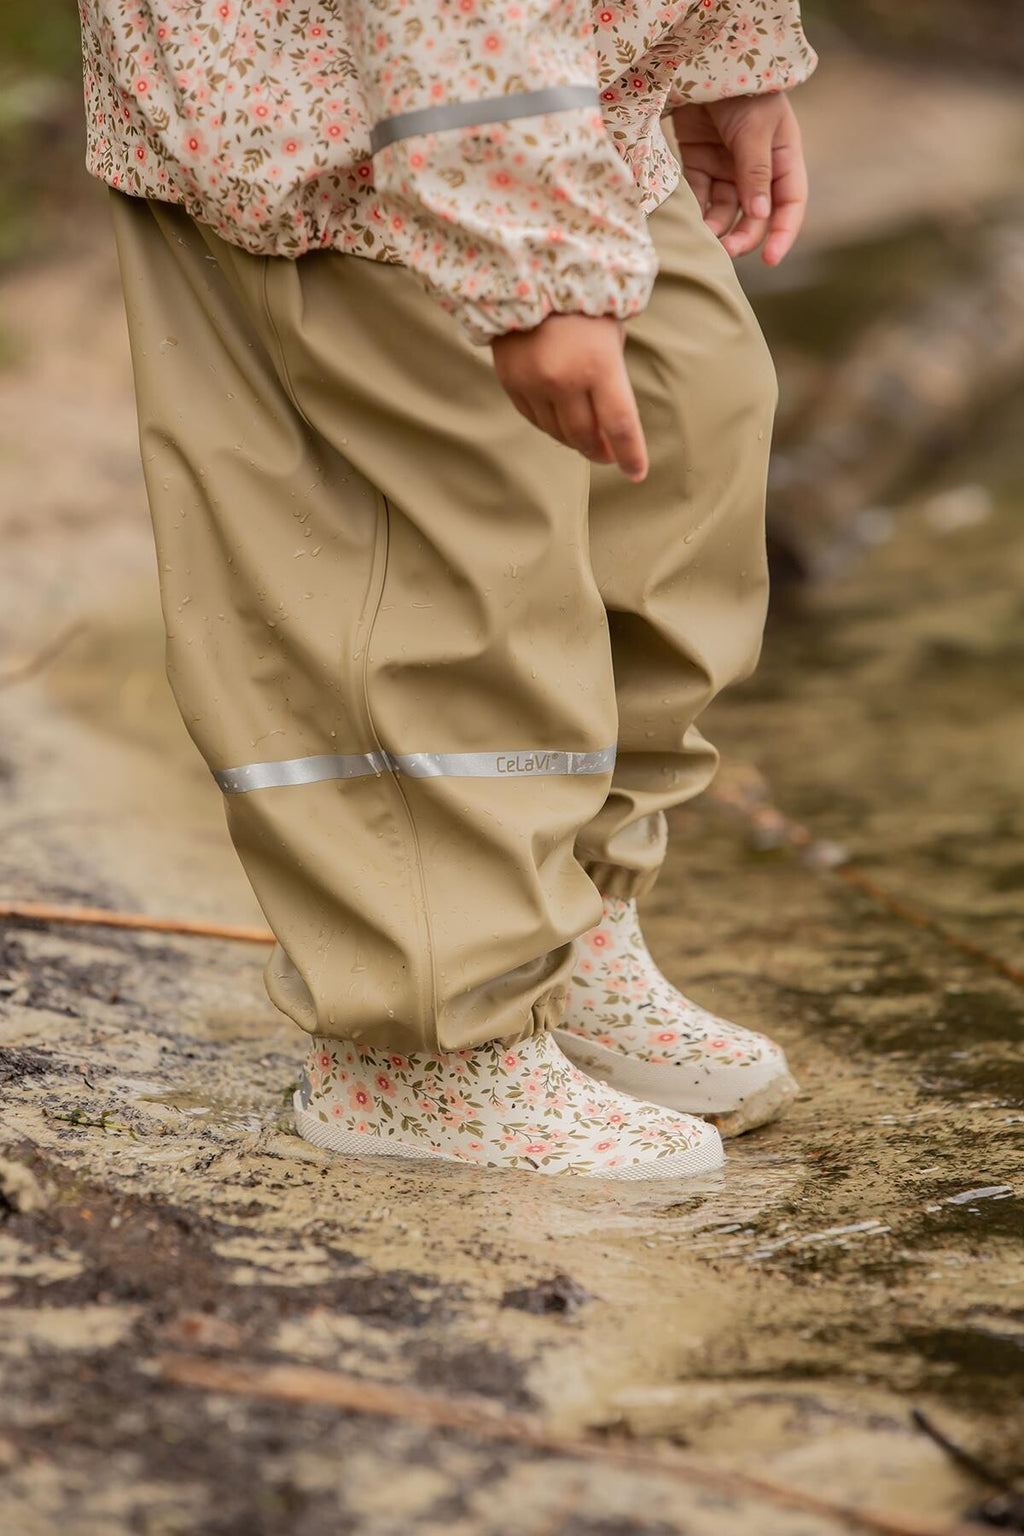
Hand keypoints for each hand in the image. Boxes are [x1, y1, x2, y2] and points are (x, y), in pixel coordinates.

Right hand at [491, 313, 647, 480]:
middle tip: (608, 454)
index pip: (620, 426)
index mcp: (599, 365)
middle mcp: (564, 379)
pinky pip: (534, 418)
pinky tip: (560, 420)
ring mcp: (534, 383)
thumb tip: (609, 420)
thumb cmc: (583, 302)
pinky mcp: (511, 381)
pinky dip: (550, 425)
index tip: (636, 474)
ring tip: (586, 438)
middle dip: (600, 450)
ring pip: (557, 432)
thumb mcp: (611, 334)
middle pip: (586, 436)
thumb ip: (611, 376)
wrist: (529, 272)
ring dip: (575, 439)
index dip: (630, 455)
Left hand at [672, 92, 806, 265]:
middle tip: (725, 252)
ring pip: (725, 211)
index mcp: (784, 158)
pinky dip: (695, 211)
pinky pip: (699, 197)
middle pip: (755, 215)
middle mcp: (758, 168)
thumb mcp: (755, 129)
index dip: (783, 233)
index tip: (770, 259)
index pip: (790, 204)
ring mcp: (728, 168)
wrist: (704, 61)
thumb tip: (761, 216)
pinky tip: (689, 222)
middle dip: (742, 236)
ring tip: (704, 238)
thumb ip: (756, 172)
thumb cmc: (743, 91)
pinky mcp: (700, 164)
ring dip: (717, 228)